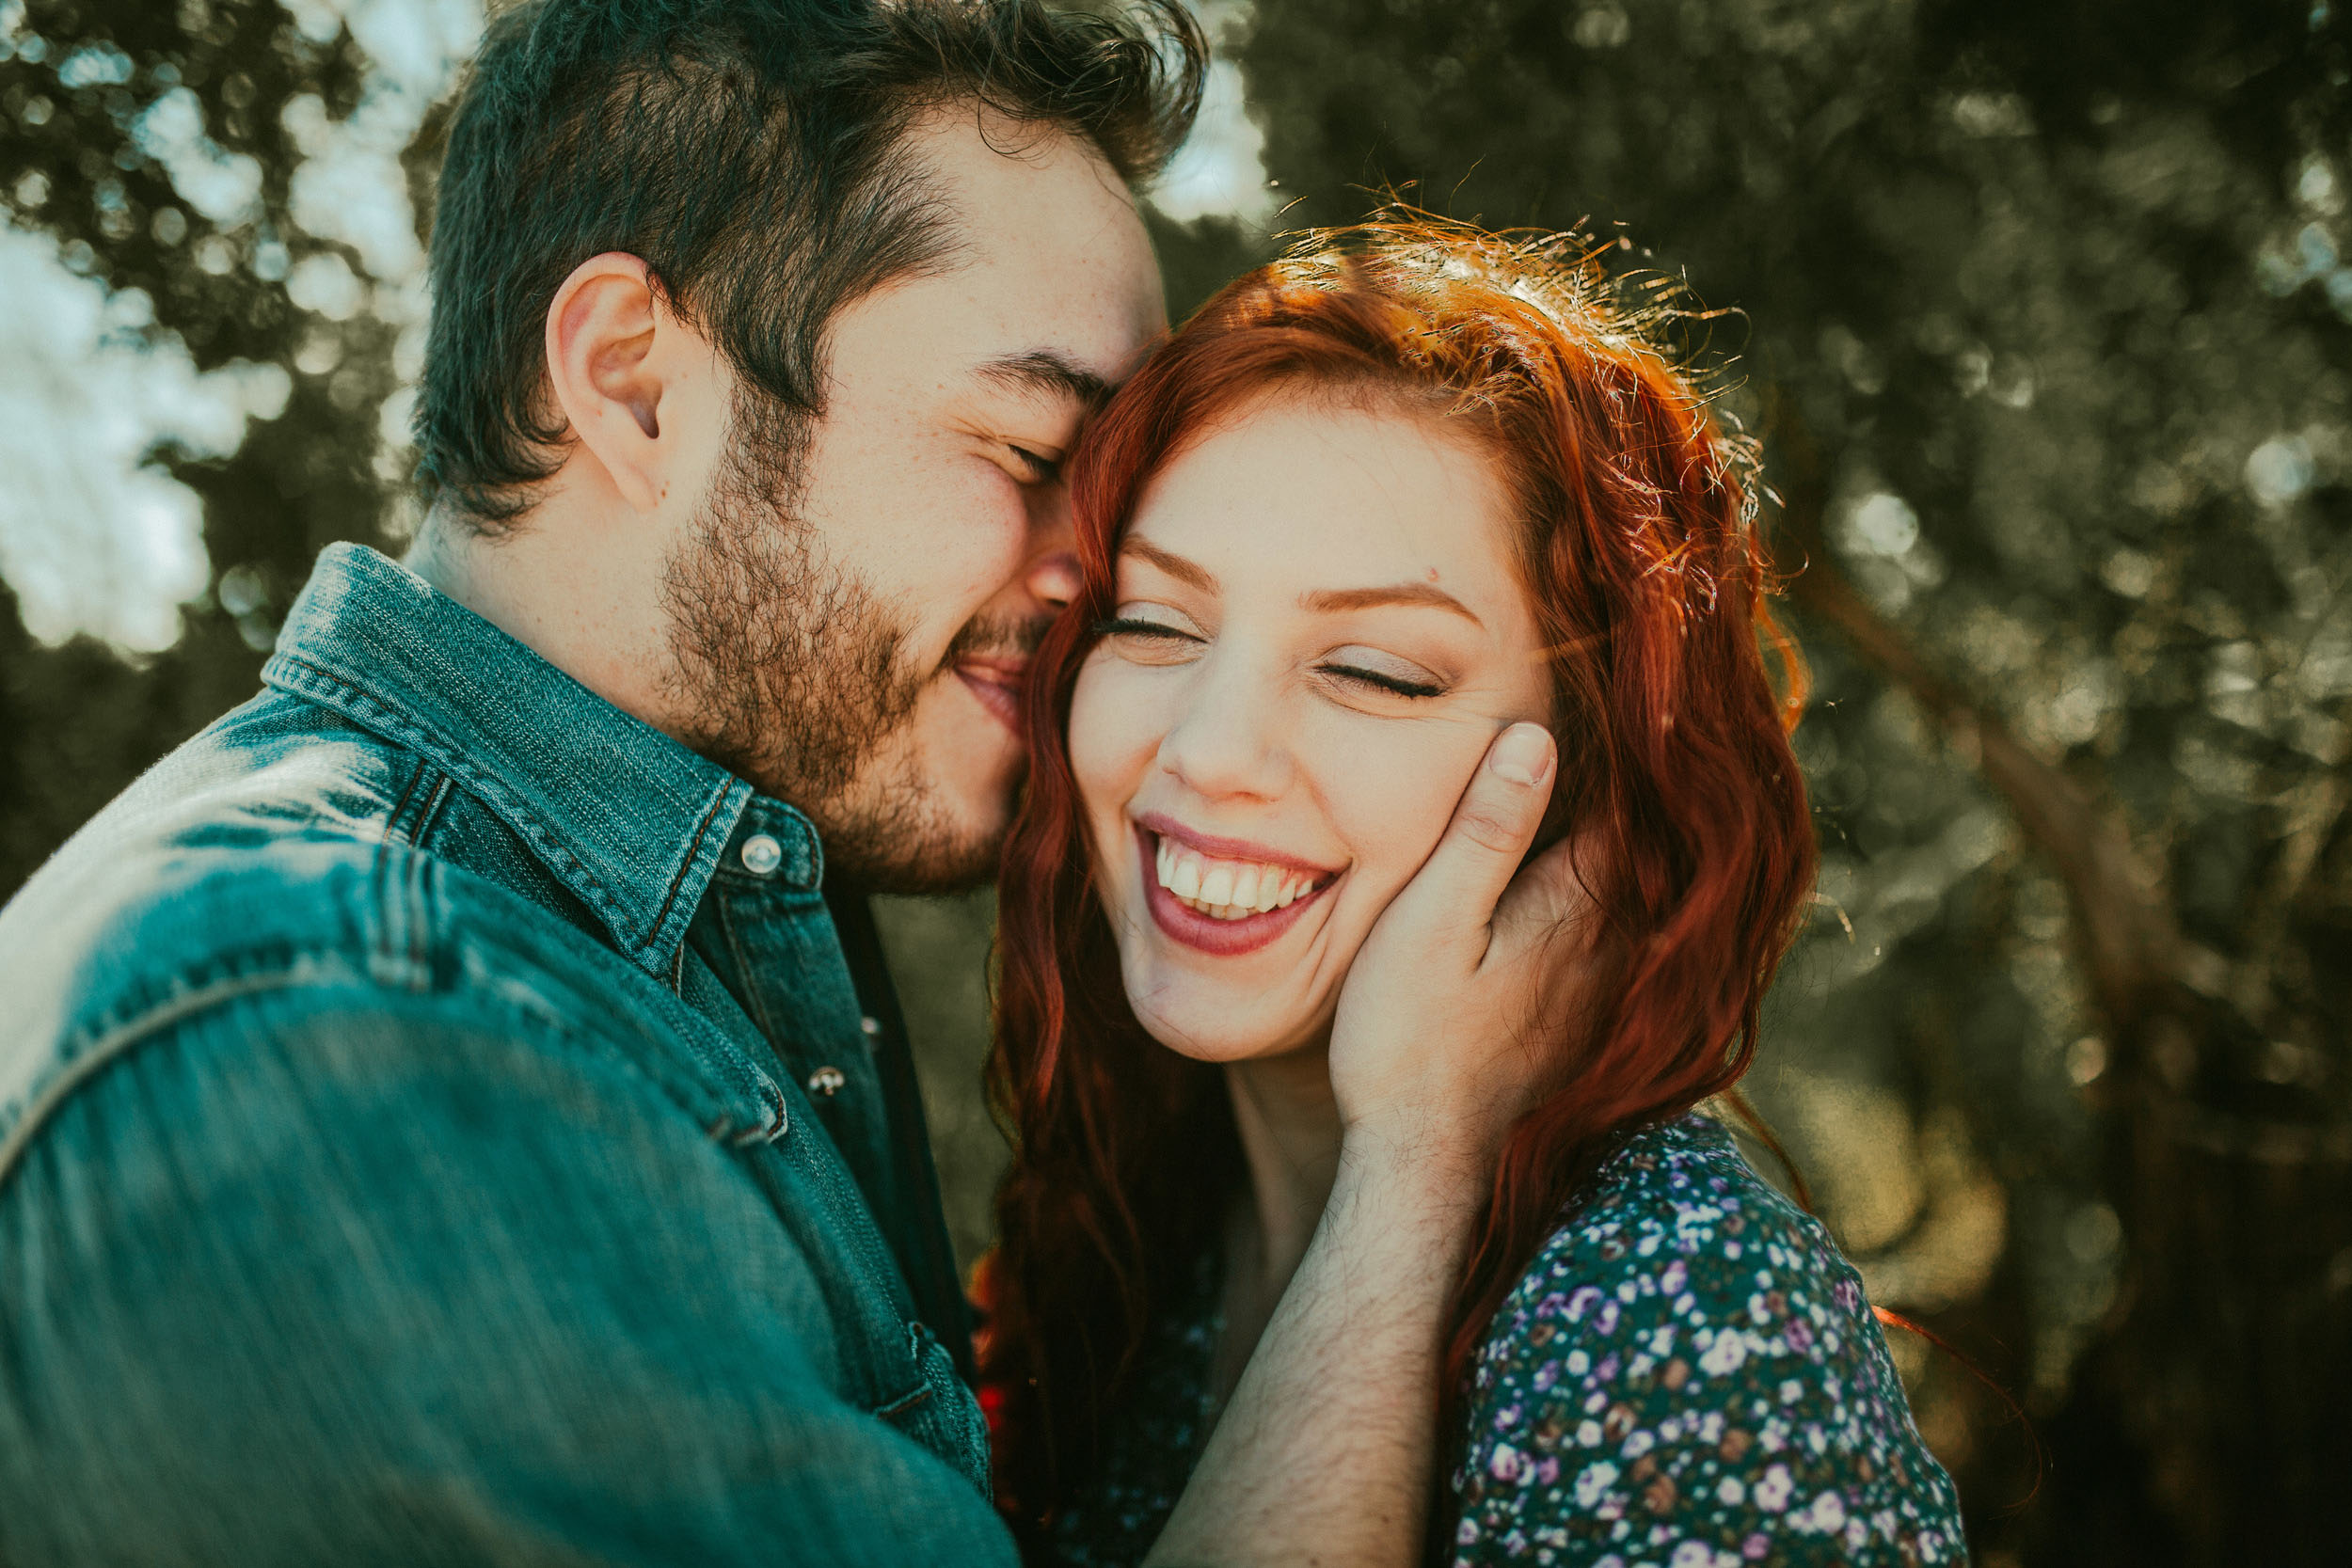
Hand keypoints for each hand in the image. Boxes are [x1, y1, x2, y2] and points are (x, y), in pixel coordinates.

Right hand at [1326, 721, 1602, 1179]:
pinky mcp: (1589, 1013)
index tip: (1615, 676)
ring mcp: (1607, 982)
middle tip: (1621, 702)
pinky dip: (1609, 884)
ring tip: (1607, 764)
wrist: (1425, 1162)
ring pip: (1634, 883)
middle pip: (1643, 837)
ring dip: (1623, 829)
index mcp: (1579, 905)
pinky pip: (1618, 926)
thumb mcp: (1430, 923)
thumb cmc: (1409, 1041)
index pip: (1630, 799)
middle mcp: (1614, 941)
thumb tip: (1537, 737)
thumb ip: (1486, 833)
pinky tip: (1574, 863)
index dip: (1626, 735)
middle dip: (1632, 775)